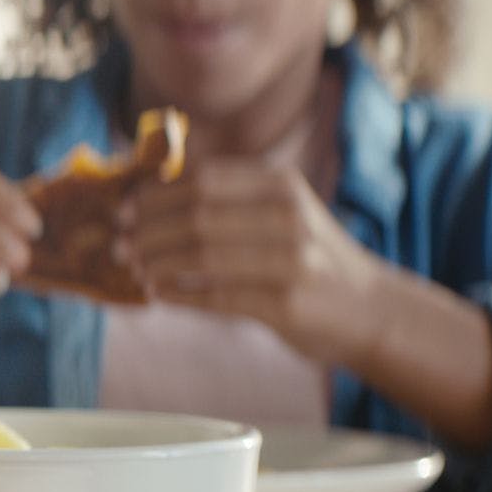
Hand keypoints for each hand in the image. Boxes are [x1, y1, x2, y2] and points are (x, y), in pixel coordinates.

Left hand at [120, 161, 384, 365]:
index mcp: (281, 186)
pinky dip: (178, 294)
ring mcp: (290, 261)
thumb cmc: (311, 257)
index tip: (124, 210)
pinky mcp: (285, 304)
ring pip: (200, 256)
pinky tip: (159, 294)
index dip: (155, 195)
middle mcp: (288, 217)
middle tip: (120, 244)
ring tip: (136, 270)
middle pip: (196, 216)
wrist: (371, 310)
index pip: (202, 180)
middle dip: (148, 231)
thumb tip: (149, 196)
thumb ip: (229, 200)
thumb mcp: (282, 212)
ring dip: (157, 263)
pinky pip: (214, 296)